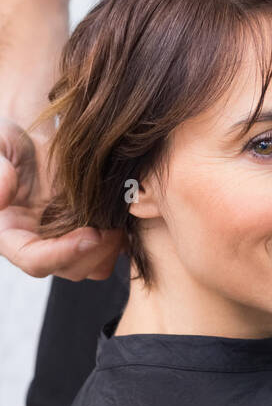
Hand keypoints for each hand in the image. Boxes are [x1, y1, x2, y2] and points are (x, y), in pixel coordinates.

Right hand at [0, 116, 122, 280]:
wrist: (36, 136)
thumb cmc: (9, 141)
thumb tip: (2, 198)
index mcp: (11, 233)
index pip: (34, 260)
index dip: (62, 254)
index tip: (91, 235)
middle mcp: (38, 243)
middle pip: (69, 269)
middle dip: (94, 253)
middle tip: (115, 229)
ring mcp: (64, 239)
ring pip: (92, 266)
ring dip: (110, 250)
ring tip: (122, 222)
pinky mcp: (87, 230)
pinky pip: (108, 251)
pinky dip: (120, 241)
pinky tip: (125, 215)